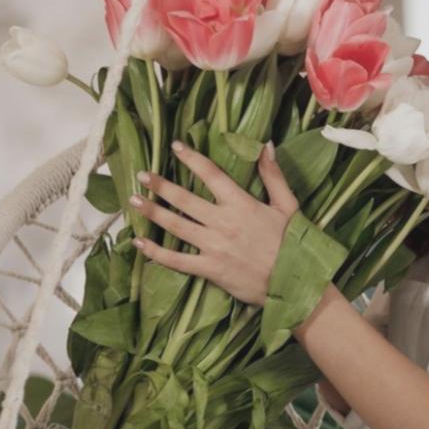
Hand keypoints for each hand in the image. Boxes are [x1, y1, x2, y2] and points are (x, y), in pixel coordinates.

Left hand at [130, 140, 299, 306]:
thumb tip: (265, 145)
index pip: (211, 175)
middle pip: (184, 199)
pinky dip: (156, 252)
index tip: (175, 147)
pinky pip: (177, 260)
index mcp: (242, 204)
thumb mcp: (288, 206)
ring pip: (175, 226)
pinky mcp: (209, 269)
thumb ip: (273, 175)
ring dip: (152, 212)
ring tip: (133, 201)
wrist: (295, 283)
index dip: (192, 159)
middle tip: (141, 175)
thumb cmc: (293, 244)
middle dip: (160, 186)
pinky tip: (139, 243)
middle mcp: (223, 222)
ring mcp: (214, 246)